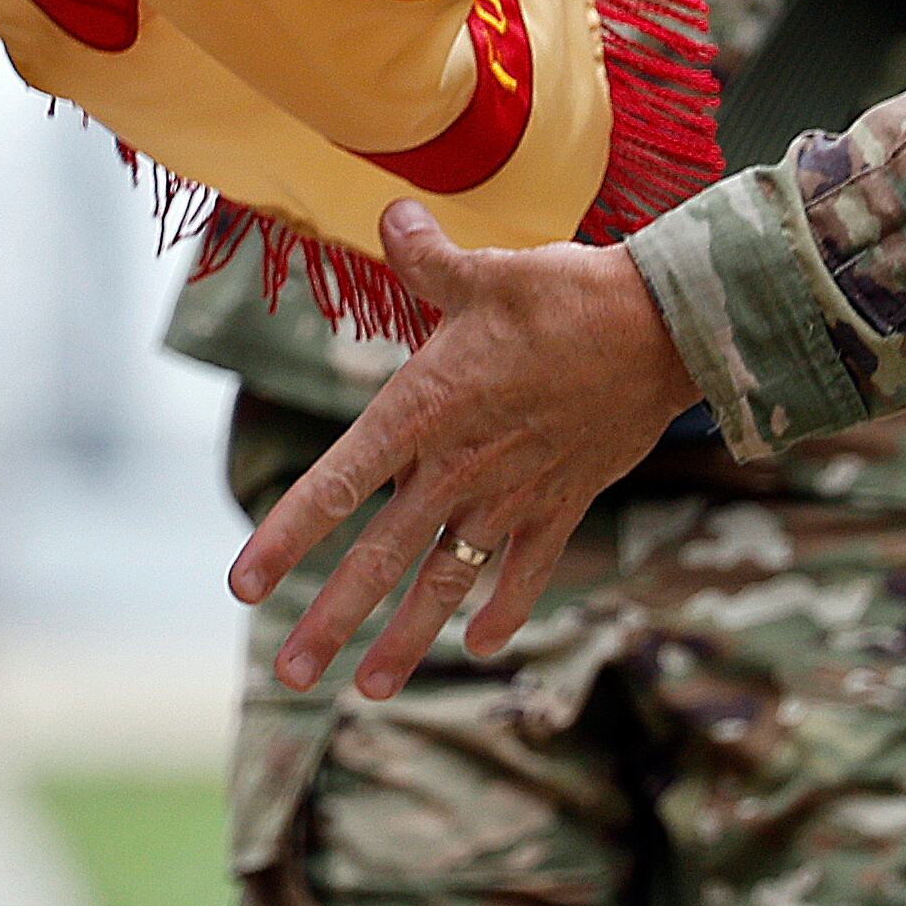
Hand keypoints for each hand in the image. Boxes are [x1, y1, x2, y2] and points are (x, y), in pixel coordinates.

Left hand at [228, 205, 701, 695]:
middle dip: (333, 620)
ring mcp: (511, 497)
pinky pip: (524, 574)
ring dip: (406, 640)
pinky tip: (480, 641)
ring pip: (446, 584)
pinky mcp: (561, 506)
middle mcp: (458, 468)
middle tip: (292, 674)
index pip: (337, 482)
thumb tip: (390, 216)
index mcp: (424, 411)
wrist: (663, 333)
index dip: (287, 534)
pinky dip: (502, 610)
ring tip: (368, 689)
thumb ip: (428, 259)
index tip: (243, 583)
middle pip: (381, 559)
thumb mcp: (487, 272)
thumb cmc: (567, 296)